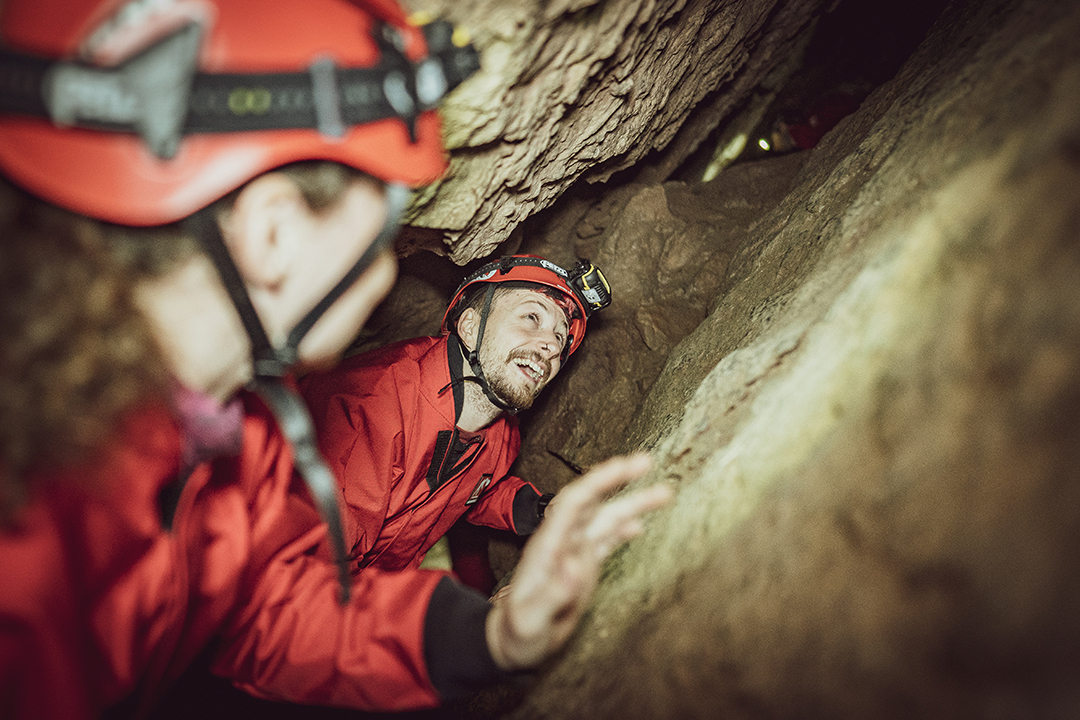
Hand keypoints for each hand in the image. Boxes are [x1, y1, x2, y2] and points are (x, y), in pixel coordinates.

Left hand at [485, 453, 670, 670]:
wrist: (513, 643)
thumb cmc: (518, 633)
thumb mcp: (530, 619)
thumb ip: (552, 594)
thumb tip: (575, 565)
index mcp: (549, 545)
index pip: (575, 502)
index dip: (599, 480)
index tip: (624, 465)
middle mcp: (562, 542)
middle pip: (593, 502)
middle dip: (618, 480)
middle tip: (646, 462)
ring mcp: (573, 552)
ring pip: (605, 519)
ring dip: (631, 503)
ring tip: (663, 492)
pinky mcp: (582, 566)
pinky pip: (604, 540)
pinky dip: (622, 529)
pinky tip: (639, 523)